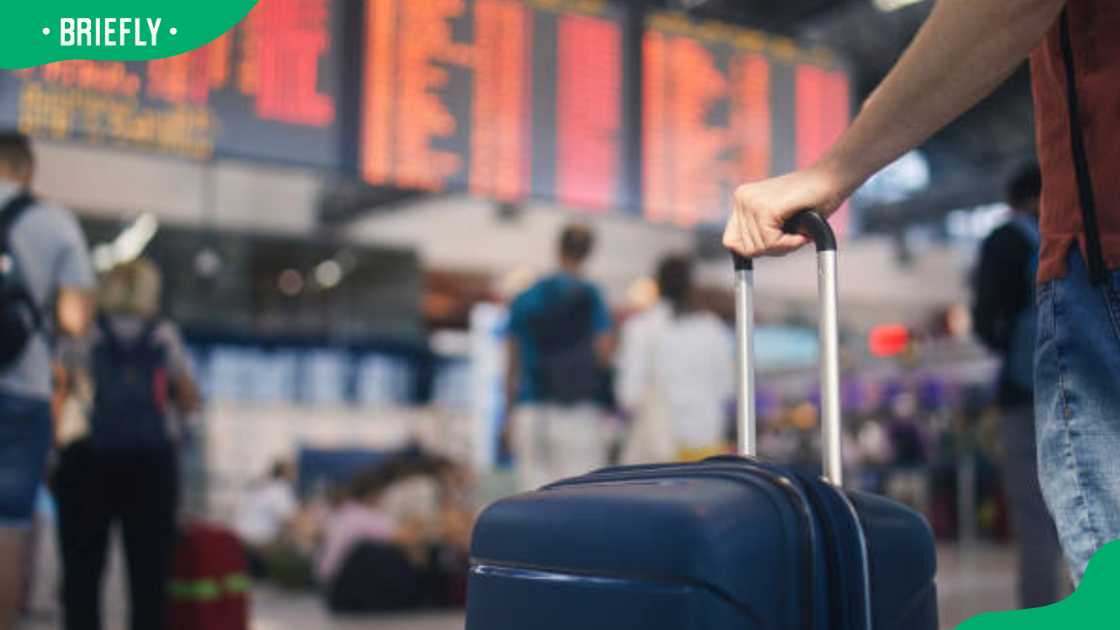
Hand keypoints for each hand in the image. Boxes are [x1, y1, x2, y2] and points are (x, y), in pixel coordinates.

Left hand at [722, 164, 851, 257]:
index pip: (731, 242)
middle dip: (772, 249)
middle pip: (746, 248)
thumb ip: (757, 234)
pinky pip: (771, 243)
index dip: (755, 249)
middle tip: (792, 235)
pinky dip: (789, 244)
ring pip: (759, 248)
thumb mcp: (776, 220)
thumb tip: (741, 254)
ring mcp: (752, 201)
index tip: (776, 240)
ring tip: (799, 230)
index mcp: (742, 199)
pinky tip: (801, 233)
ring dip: (784, 246)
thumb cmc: (811, 201)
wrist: (833, 178)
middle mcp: (742, 198)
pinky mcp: (766, 207)